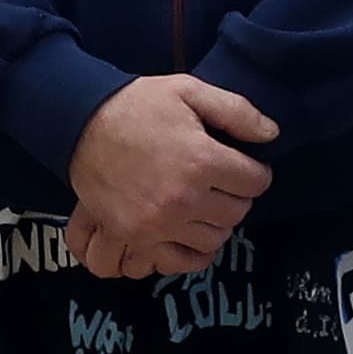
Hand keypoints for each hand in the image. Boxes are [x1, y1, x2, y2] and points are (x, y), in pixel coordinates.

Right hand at [68, 75, 275, 279]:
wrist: (80, 125)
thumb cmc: (138, 106)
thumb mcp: (188, 90)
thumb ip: (236, 111)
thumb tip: (272, 135)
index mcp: (201, 161)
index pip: (255, 182)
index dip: (255, 171)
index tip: (244, 165)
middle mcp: (184, 200)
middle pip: (237, 213)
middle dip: (236, 196)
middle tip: (222, 183)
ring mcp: (158, 225)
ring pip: (213, 239)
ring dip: (215, 223)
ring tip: (204, 205)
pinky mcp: (136, 239)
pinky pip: (178, 263)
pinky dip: (190, 255)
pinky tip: (189, 235)